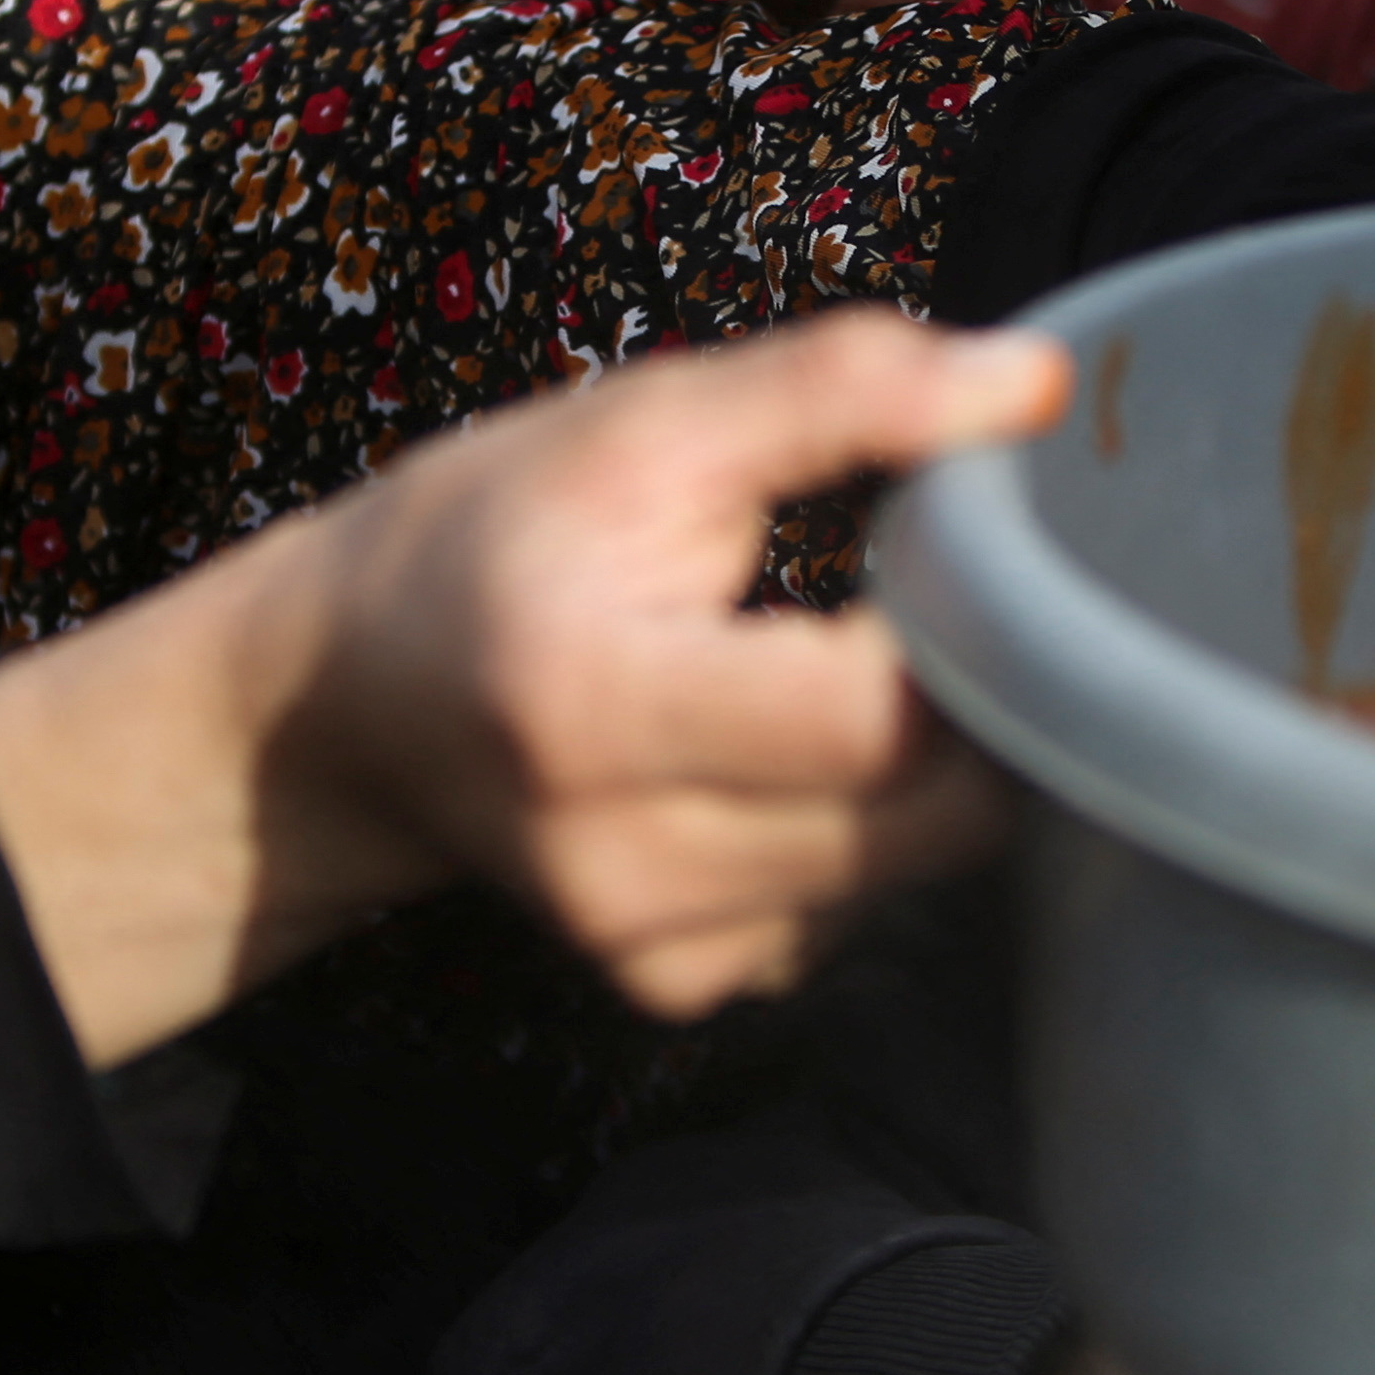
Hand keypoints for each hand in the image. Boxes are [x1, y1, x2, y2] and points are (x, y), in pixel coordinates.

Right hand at [262, 313, 1067, 1015]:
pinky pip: (853, 918)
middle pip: (929, 817)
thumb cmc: (492, 540)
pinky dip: (859, 835)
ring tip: (842, 673)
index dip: (961, 632)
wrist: (339, 708)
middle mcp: (617, 859)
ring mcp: (647, 946)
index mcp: (590, 701)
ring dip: (924, 774)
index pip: (872, 717)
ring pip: (915, 874)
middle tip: (932, 609)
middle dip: (975, 705)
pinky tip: (785, 762)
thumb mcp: (642, 427)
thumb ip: (842, 391)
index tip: (953, 555)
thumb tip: (1036, 385)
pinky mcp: (674, 989)